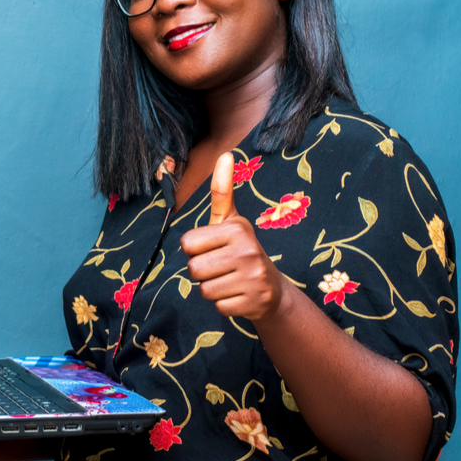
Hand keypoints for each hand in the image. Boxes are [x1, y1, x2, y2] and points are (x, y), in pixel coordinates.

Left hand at [181, 152, 285, 320]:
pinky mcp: (254, 302)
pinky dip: (224, 304)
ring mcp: (253, 278)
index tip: (213, 248)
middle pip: (194, 268)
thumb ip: (222, 190)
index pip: (187, 243)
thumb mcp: (231, 220)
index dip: (196, 249)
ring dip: (212, 289)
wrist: (272, 289)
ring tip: (230, 280)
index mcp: (236, 228)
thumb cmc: (241, 250)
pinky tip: (238, 295)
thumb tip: (226, 154)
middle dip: (202, 272)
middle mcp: (247, 250)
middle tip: (221, 268)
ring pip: (204, 290)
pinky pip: (218, 307)